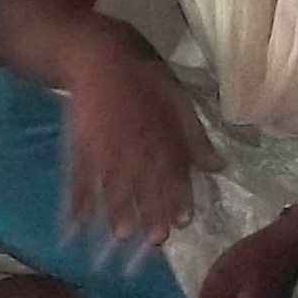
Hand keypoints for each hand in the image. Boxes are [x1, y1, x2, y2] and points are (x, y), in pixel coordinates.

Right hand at [60, 44, 216, 250]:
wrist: (100, 57)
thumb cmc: (145, 78)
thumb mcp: (179, 102)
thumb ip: (195, 137)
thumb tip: (218, 167)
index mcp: (163, 136)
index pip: (174, 173)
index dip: (179, 199)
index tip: (183, 223)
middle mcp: (137, 146)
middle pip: (145, 185)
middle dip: (151, 213)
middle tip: (155, 241)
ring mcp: (107, 148)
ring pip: (114, 184)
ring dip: (118, 212)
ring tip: (121, 236)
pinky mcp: (81, 146)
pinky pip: (80, 177)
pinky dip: (79, 199)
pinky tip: (79, 221)